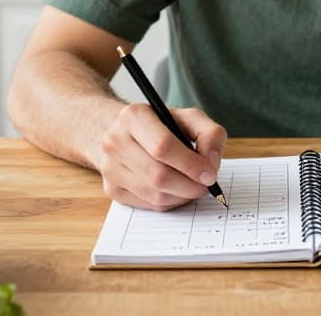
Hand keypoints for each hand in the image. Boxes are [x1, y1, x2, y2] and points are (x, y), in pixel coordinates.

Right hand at [94, 103, 227, 211]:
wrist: (125, 134)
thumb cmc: (162, 126)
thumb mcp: (189, 118)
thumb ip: (209, 133)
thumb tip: (211, 163)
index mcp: (134, 116)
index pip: (163, 146)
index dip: (190, 164)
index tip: (209, 174)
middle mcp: (115, 140)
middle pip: (158, 175)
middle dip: (189, 186)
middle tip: (205, 186)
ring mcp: (109, 166)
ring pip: (154, 194)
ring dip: (181, 196)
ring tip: (192, 187)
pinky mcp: (111, 188)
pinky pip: (147, 204)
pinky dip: (169, 202)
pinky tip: (176, 190)